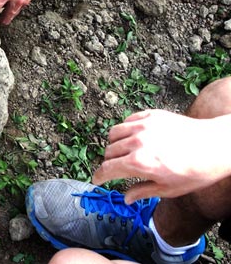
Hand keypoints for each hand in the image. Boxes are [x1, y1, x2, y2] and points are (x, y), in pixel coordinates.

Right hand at [92, 110, 230, 202]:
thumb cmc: (196, 171)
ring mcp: (143, 126)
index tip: (97, 180)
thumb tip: (126, 198)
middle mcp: (136, 142)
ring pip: (113, 134)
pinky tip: (135, 138)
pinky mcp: (150, 115)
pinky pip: (127, 121)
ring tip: (124, 152)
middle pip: (108, 152)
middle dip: (110, 162)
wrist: (217, 146)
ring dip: (114, 145)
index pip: (107, 169)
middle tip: (118, 169)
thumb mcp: (169, 189)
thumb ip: (142, 191)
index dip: (99, 177)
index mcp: (139, 163)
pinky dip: (125, 130)